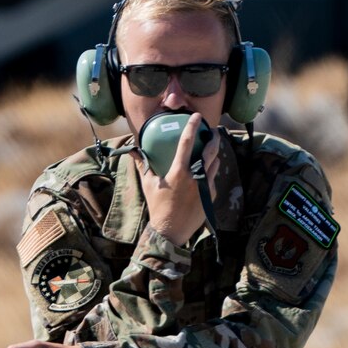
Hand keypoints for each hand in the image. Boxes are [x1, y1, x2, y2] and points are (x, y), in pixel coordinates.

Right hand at [137, 112, 221, 245]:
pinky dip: (210, 172)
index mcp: (179, 171)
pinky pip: (213, 179)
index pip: (187, 142)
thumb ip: (143, 165)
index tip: (196, 116)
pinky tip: (207, 170)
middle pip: (210, 150)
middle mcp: (195, 176)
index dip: (192, 126)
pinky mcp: (210, 195)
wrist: (171, 231)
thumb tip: (132, 151)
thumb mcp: (148, 184)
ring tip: (211, 149)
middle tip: (212, 131)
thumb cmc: (157, 206)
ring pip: (214, 164)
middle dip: (213, 138)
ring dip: (214, 155)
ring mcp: (205, 186)